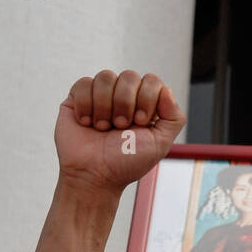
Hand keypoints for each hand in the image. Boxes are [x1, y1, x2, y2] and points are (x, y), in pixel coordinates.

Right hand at [55, 70, 184, 194]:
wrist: (94, 175)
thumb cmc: (126, 163)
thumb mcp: (160, 144)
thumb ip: (174, 117)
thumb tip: (166, 90)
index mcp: (145, 105)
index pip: (152, 81)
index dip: (147, 98)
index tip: (140, 123)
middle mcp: (123, 97)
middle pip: (129, 76)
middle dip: (125, 103)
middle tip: (120, 127)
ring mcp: (100, 96)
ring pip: (106, 76)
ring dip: (105, 106)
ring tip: (103, 128)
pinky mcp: (77, 98)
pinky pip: (84, 83)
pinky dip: (86, 105)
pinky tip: (87, 123)